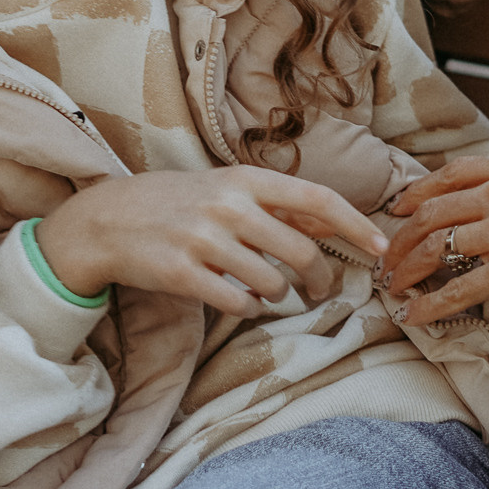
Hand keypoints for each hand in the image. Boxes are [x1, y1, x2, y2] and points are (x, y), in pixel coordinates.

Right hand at [36, 169, 388, 317]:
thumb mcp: (226, 189)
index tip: (381, 249)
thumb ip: (277, 206)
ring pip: (273, 284)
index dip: (355, 225)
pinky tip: (235, 298)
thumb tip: (334, 224)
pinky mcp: (183, 274)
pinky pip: (239, 304)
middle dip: (321, 281)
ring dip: (278, 296)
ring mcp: (204, 240)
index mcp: (244, 180)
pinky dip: (247, 308)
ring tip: (264, 290)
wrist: (107, 220)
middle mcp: (228, 206)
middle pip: (302, 252)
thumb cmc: (177, 203)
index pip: (316, 200)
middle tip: (320, 292)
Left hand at [383, 148, 488, 326]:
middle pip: (432, 212)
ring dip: (407, 269)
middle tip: (384, 256)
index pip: (451, 174)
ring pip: (437, 248)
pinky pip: (460, 289)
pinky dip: (430, 304)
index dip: (418, 192)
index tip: (400, 208)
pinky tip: (413, 314)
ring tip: (392, 285)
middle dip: (401, 237)